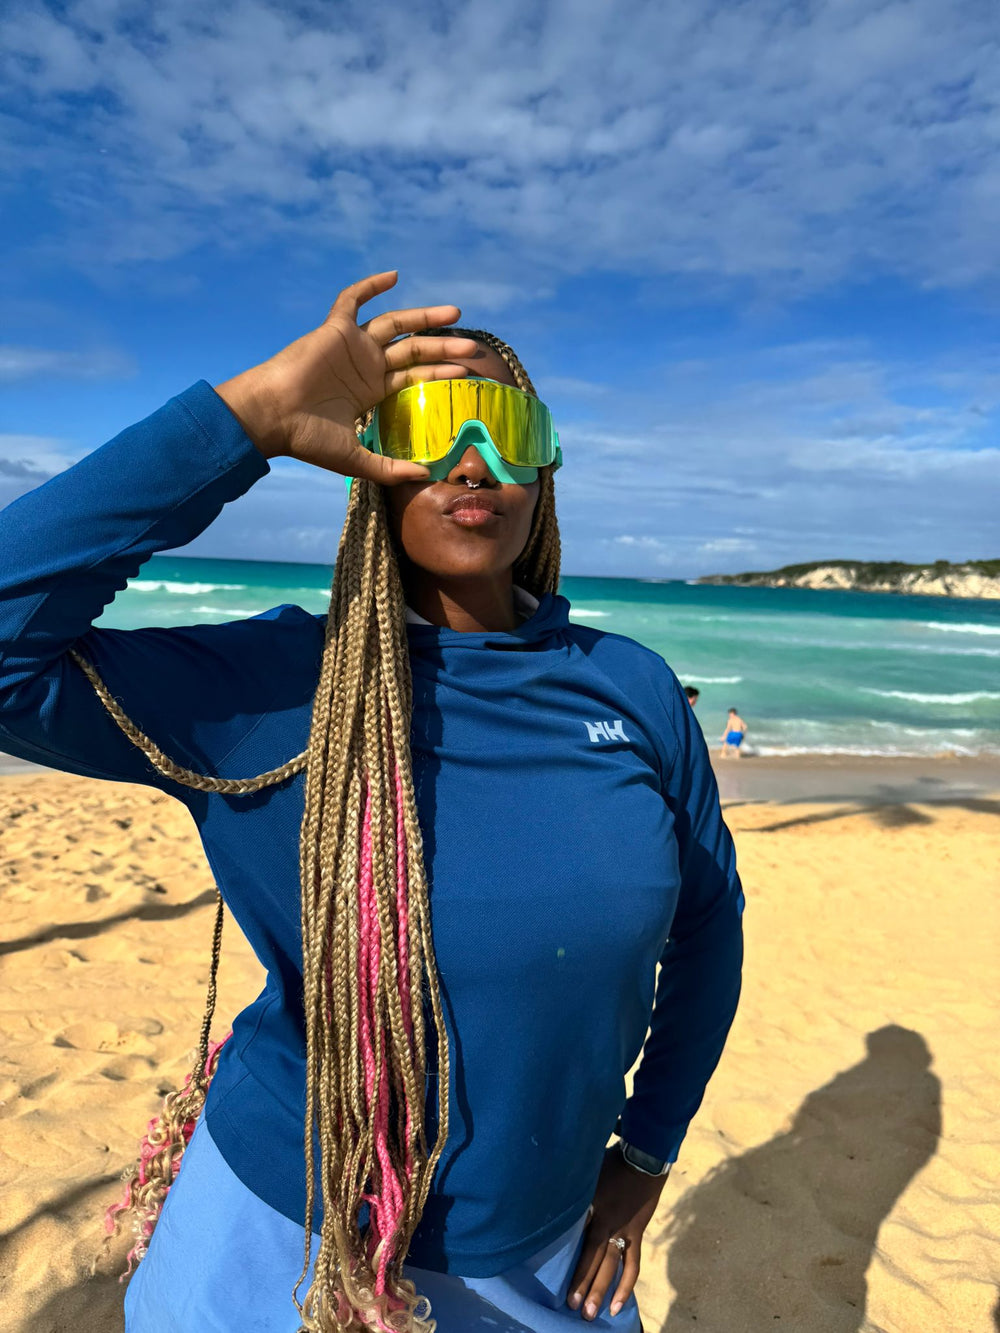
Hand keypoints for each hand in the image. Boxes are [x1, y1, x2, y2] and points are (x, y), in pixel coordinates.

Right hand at [214, 271, 478, 483]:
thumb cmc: (308, 440)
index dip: (439, 372)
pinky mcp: (335, 330)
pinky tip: (395, 276)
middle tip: (473, 346)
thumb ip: (390, 468)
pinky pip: (352, 299)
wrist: (273, 419)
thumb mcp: (356, 460)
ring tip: (455, 313)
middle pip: (413, 349)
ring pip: (396, 325)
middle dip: (443, 346)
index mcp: (370, 390)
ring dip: (425, 317)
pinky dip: (371, 286)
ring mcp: (351, 346)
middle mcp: (365, 365)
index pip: (413, 376)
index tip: (466, 371)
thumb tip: (426, 476)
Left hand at [567, 1146, 666, 1320]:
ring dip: (600, 1289)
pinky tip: (617, 1305)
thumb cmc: (610, 1163)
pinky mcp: (635, 1235)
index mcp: (590, 1205)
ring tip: (589, 1313)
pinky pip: (632, 1265)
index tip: (552, 1272)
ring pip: (610, 1265)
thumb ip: (572, 1190)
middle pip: (592, 1256)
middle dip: (581, 1281)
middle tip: (571, 1306)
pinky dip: (626, 1285)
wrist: (643, 1159)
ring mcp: (623, 1231)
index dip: (563, 1255)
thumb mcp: (586, 1172)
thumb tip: (547, 1198)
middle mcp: (606, 1221)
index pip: (574, 1235)